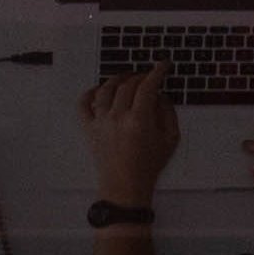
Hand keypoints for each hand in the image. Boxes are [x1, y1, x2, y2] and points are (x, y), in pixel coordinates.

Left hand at [79, 65, 179, 201]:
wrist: (125, 188)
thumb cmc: (148, 167)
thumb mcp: (170, 140)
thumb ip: (168, 112)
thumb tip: (160, 94)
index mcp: (139, 120)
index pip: (148, 86)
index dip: (157, 72)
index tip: (162, 66)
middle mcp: (117, 118)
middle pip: (128, 85)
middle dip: (140, 76)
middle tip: (147, 76)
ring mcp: (101, 123)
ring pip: (106, 89)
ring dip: (117, 79)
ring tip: (125, 77)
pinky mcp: (89, 129)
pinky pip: (83, 105)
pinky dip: (90, 93)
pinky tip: (99, 90)